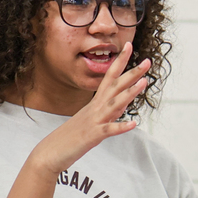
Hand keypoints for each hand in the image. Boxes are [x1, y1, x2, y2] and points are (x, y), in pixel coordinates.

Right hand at [29, 42, 148, 176]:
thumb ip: (107, 112)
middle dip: (132, 73)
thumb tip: (122, 107)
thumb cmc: (71, 137)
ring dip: (129, 93)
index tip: (129, 45)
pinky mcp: (92, 136)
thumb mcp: (91, 120)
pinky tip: (134, 123)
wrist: (50, 152)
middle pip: (115, 86)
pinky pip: (108, 130)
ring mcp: (94, 121)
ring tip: (144, 82)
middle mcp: (95, 108)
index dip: (120, 61)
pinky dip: (121, 126)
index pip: (109, 77)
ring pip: (114, 104)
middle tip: (147, 61)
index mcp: (95, 103)